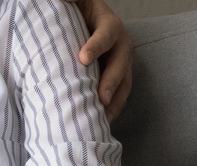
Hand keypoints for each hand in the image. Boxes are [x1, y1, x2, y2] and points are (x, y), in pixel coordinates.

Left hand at [62, 0, 132, 120]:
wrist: (77, 25)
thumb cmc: (73, 13)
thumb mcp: (72, 1)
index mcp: (108, 23)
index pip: (107, 32)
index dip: (97, 45)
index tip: (82, 58)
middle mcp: (119, 43)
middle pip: (121, 62)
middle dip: (111, 81)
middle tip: (101, 98)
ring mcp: (119, 62)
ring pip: (124, 82)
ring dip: (115, 101)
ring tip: (103, 118)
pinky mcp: (113, 78)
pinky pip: (118, 95)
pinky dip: (111, 109)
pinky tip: (100, 123)